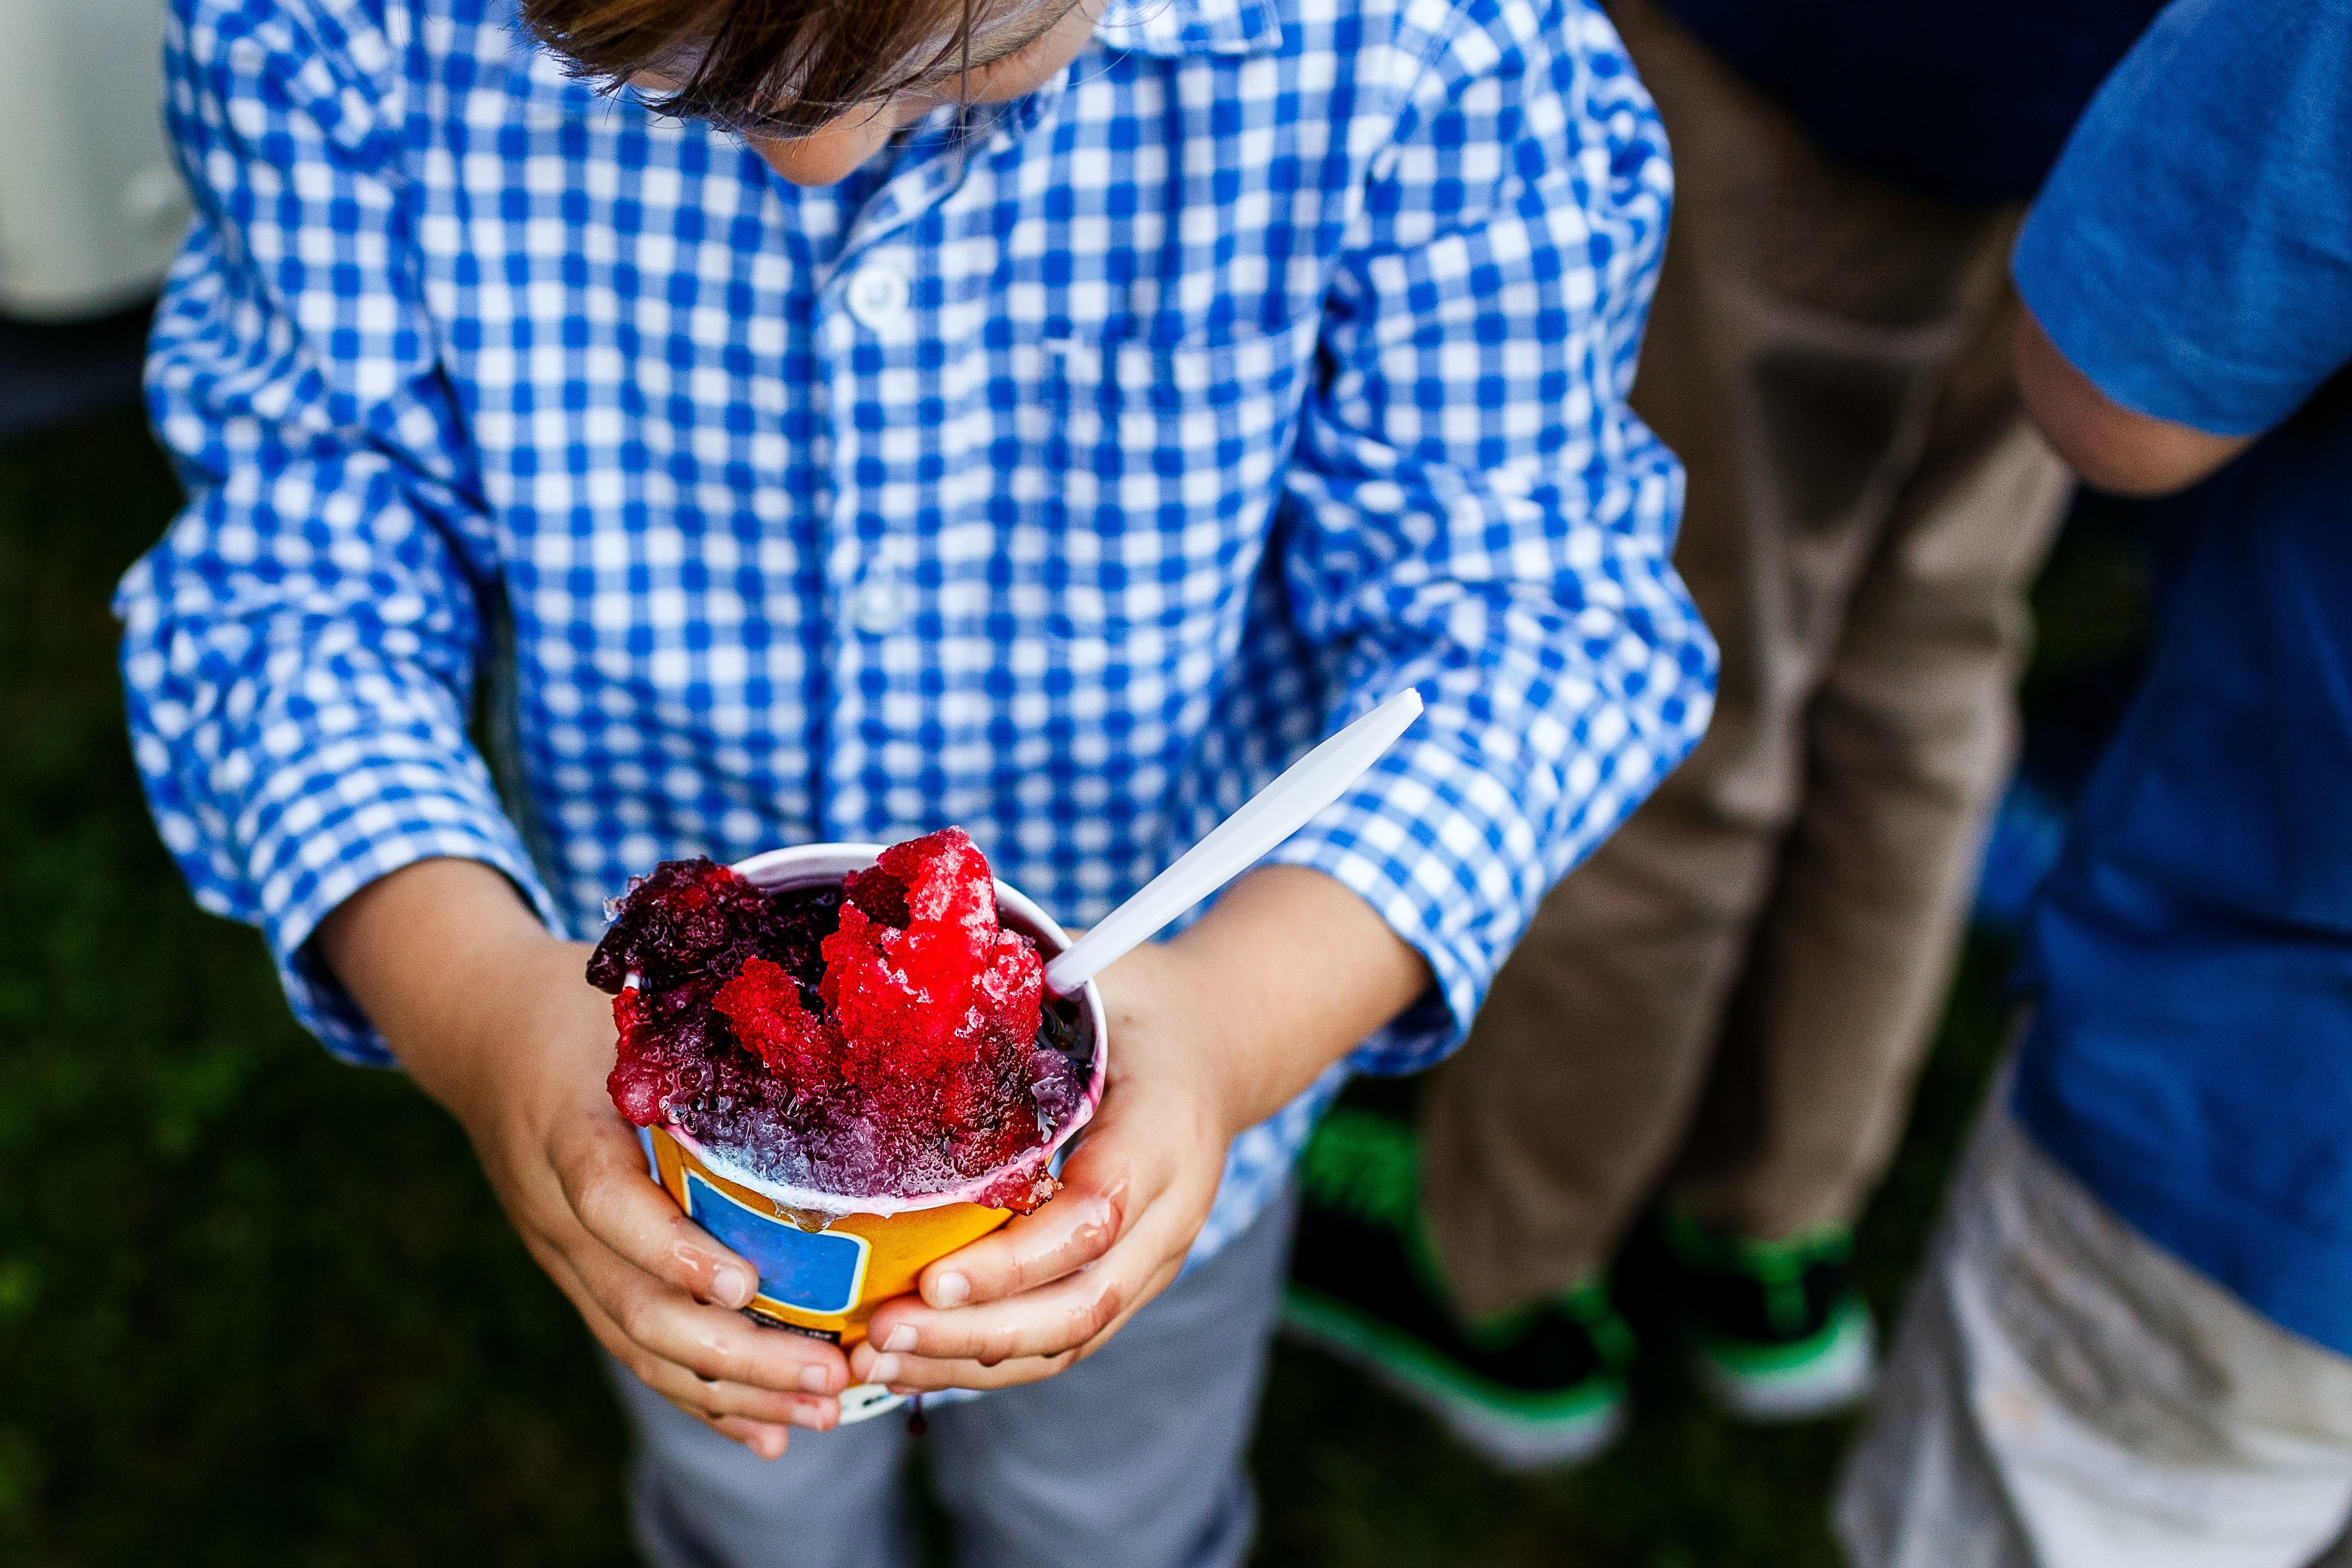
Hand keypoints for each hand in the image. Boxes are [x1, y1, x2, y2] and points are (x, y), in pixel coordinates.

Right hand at [319, 860, 852, 1458]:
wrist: (479, 1031)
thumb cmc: (579, 1008)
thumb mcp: (628, 1002)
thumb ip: (701, 1025)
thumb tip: (829, 1024)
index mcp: (567, 1127)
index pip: (607, 1202)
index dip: (672, 1249)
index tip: (746, 1283)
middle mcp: (556, 1207)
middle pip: (633, 1303)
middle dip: (735, 1352)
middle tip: (830, 1373)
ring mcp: (563, 1254)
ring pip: (637, 1344)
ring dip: (731, 1390)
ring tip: (822, 1412)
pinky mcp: (579, 1277)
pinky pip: (634, 1349)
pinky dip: (700, 1398)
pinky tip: (767, 1431)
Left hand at [849, 866, 1430, 1391]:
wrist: (1218, 1044)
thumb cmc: (1138, 1007)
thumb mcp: (1092, 984)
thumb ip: (1018, 997)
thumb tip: (911, 991)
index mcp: (1163, 1131)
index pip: (1094, 1218)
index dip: (1013, 1261)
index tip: (929, 1278)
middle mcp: (1171, 1213)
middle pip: (1080, 1305)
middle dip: (975, 1332)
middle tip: (878, 1334)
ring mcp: (1154, 1258)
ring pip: (1070, 1340)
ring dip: (969, 1361)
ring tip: (876, 1362)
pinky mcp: (1128, 1280)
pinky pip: (1062, 1340)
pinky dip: (987, 1359)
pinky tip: (915, 1359)